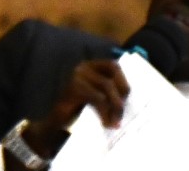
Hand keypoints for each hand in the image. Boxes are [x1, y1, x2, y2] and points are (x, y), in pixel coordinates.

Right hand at [12, 58, 129, 164]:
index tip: (128, 97)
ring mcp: (77, 75)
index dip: (123, 78)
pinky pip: (97, 97)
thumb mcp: (97, 100)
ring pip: (106, 84)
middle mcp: (83, 67)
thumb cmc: (80, 112)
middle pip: (112, 69)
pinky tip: (106, 123)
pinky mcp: (73, 88)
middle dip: (122, 89)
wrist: (57, 124)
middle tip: (123, 111)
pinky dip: (105, 112)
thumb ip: (109, 95)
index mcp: (90, 67)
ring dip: (116, 104)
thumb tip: (132, 100)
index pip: (113, 65)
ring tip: (116, 121)